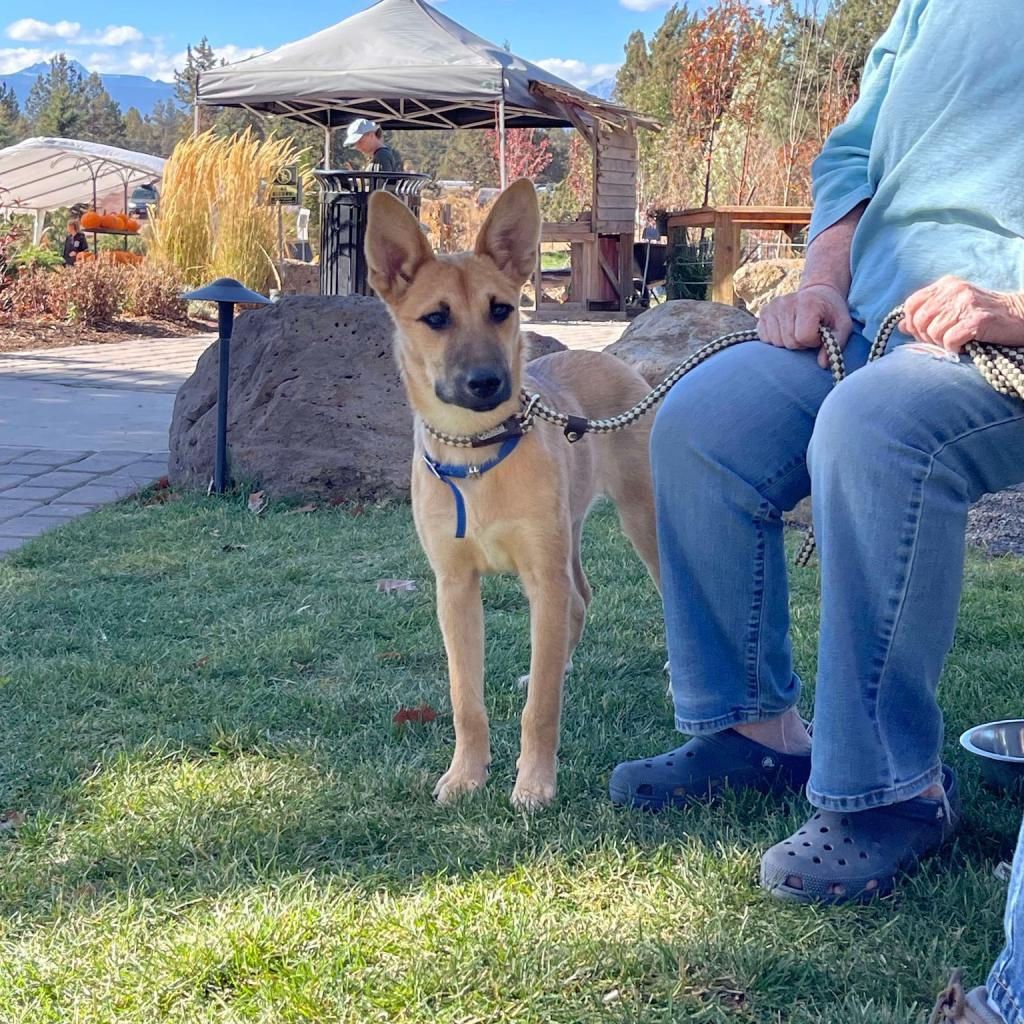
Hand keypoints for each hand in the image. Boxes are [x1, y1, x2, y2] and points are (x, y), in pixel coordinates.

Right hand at [758, 283, 853, 368]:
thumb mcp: (843, 325)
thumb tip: (822, 364)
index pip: (804, 337)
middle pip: (789, 341)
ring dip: (789, 342)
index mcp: (807, 303)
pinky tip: (786, 330)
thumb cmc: (831, 311)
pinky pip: (765, 338)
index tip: (819, 333)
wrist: (818, 292)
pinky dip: (776, 339)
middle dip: (801, 343)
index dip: (814, 341)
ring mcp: (772, 307)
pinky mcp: (763, 311)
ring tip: (798, 331)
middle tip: (809, 333)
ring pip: (776, 342)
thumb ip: (836, 343)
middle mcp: (786, 302)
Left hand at [901, 276, 1023, 351]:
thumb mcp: (953, 309)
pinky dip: (955, 349)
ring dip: (942, 344)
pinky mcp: (977, 320)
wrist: (1020, 317)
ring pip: (932, 332)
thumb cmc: (984, 316)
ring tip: (958, 342)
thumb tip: (902, 325)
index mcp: (946, 285)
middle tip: (943, 341)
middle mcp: (954, 290)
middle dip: (926, 337)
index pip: (911, 304)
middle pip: (919, 320)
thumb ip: (928, 314)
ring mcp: (966, 303)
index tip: (924, 333)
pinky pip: (949, 340)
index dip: (912, 323)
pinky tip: (966, 346)